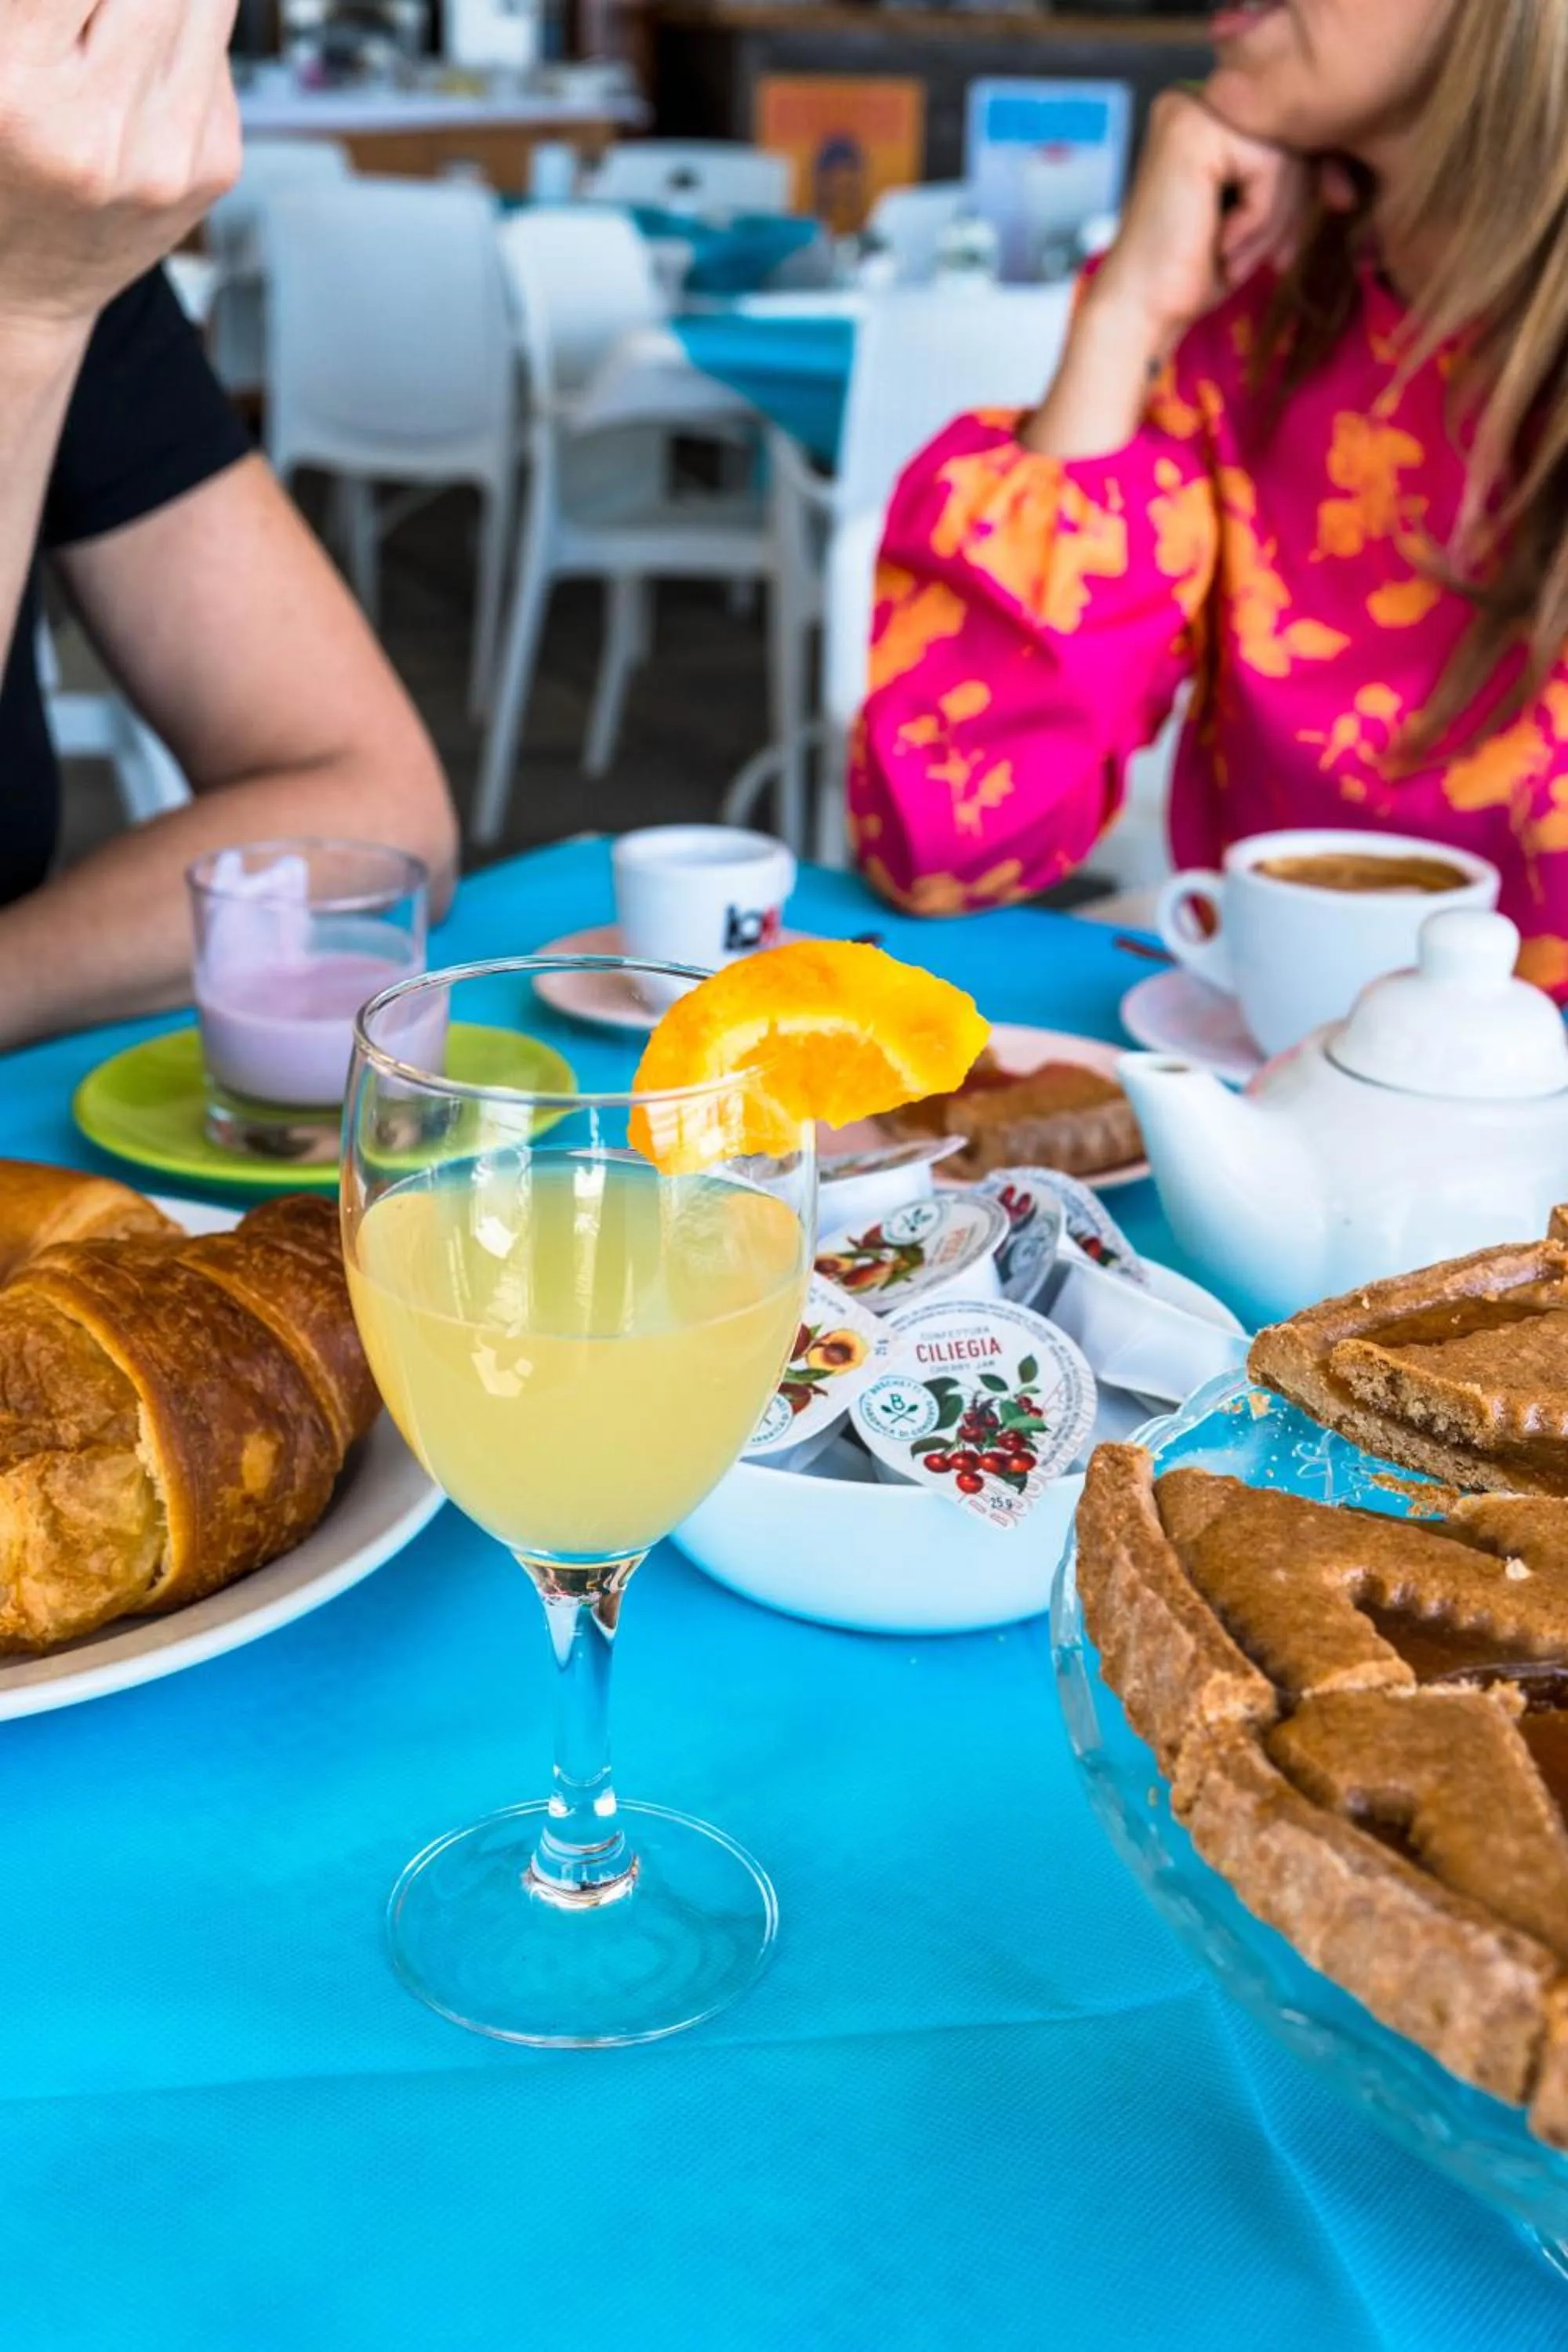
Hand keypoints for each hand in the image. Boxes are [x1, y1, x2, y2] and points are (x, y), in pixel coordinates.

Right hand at [0, 0, 239, 346]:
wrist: (21, 287)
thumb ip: (26, 10)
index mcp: (18, 94)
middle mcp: (102, 128)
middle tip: (94, 5)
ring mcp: (171, 151)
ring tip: (117, 17)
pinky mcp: (216, 161)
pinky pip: (218, 43)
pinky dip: (183, 18)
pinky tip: (137, 41)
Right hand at [1089, 86, 1354, 360]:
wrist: (1140, 313)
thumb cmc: (1192, 273)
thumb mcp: (1254, 212)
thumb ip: (1287, 175)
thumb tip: (1344, 166)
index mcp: (1203, 114)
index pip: (1285, 130)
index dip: (1314, 176)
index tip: (1334, 210)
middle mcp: (1192, 100)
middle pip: (1290, 138)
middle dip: (1293, 206)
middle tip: (1272, 258)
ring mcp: (1191, 112)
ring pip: (1285, 155)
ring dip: (1273, 220)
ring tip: (1234, 256)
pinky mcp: (1195, 135)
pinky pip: (1269, 168)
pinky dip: (1258, 219)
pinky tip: (1221, 245)